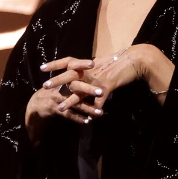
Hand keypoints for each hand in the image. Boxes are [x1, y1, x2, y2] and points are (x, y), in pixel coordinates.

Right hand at [25, 57, 99, 143]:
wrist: (37, 103)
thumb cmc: (53, 91)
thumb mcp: (61, 82)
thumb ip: (74, 77)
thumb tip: (92, 73)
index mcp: (64, 77)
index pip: (73, 68)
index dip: (82, 64)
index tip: (93, 63)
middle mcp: (61, 86)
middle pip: (76, 86)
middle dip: (89, 89)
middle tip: (101, 92)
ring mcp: (58, 97)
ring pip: (75, 103)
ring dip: (88, 109)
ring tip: (99, 113)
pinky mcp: (55, 108)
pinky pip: (69, 114)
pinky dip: (78, 118)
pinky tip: (87, 121)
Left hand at [51, 45, 174, 113]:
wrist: (135, 59)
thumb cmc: (119, 60)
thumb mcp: (102, 62)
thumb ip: (91, 67)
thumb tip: (84, 69)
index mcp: (87, 63)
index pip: (67, 61)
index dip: (55, 64)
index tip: (42, 67)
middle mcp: (90, 69)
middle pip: (69, 75)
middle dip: (57, 81)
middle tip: (44, 86)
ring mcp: (97, 78)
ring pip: (81, 91)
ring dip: (70, 101)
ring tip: (60, 108)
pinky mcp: (107, 86)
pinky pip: (98, 100)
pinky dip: (94, 110)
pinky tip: (91, 118)